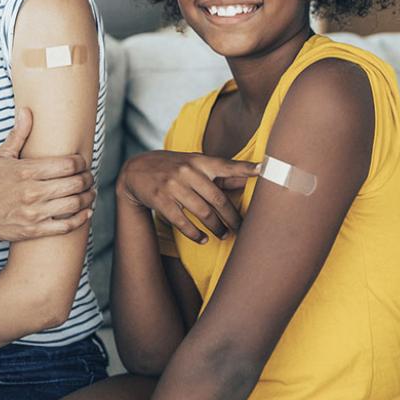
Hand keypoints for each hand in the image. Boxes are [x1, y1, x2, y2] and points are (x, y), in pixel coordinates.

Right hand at [0, 107, 95, 243]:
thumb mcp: (2, 156)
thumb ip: (19, 134)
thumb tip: (27, 111)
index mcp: (27, 171)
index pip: (67, 164)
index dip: (81, 162)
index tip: (82, 162)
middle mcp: (32, 192)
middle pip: (75, 183)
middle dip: (87, 179)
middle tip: (89, 177)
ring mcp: (34, 213)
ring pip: (74, 204)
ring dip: (88, 197)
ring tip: (90, 193)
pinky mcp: (34, 230)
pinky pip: (65, 226)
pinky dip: (81, 219)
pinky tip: (86, 211)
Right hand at [118, 150, 259, 242]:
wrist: (135, 170)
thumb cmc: (172, 167)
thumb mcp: (194, 164)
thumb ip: (219, 172)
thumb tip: (250, 177)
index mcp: (199, 161)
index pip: (226, 165)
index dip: (245, 168)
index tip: (263, 169)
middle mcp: (187, 172)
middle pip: (217, 198)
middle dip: (232, 217)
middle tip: (242, 229)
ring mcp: (173, 186)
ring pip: (202, 212)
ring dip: (216, 228)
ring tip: (223, 235)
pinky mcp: (161, 200)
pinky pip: (182, 222)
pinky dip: (195, 234)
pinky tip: (203, 238)